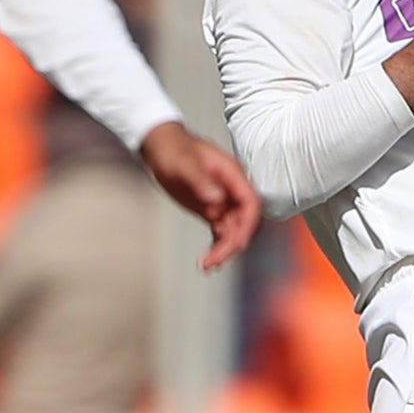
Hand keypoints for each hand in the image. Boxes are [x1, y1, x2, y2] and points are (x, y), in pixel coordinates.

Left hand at [139, 123, 263, 271]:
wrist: (162, 147)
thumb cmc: (174, 150)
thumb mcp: (184, 164)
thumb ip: (201, 180)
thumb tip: (218, 199)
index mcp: (233, 175)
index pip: (251, 203)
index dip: (248, 225)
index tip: (236, 242)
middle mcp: (232, 191)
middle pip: (245, 222)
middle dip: (234, 243)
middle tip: (215, 260)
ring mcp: (224, 202)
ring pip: (234, 231)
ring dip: (224, 250)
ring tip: (207, 264)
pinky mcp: (212, 211)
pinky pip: (221, 233)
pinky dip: (216, 247)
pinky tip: (207, 261)